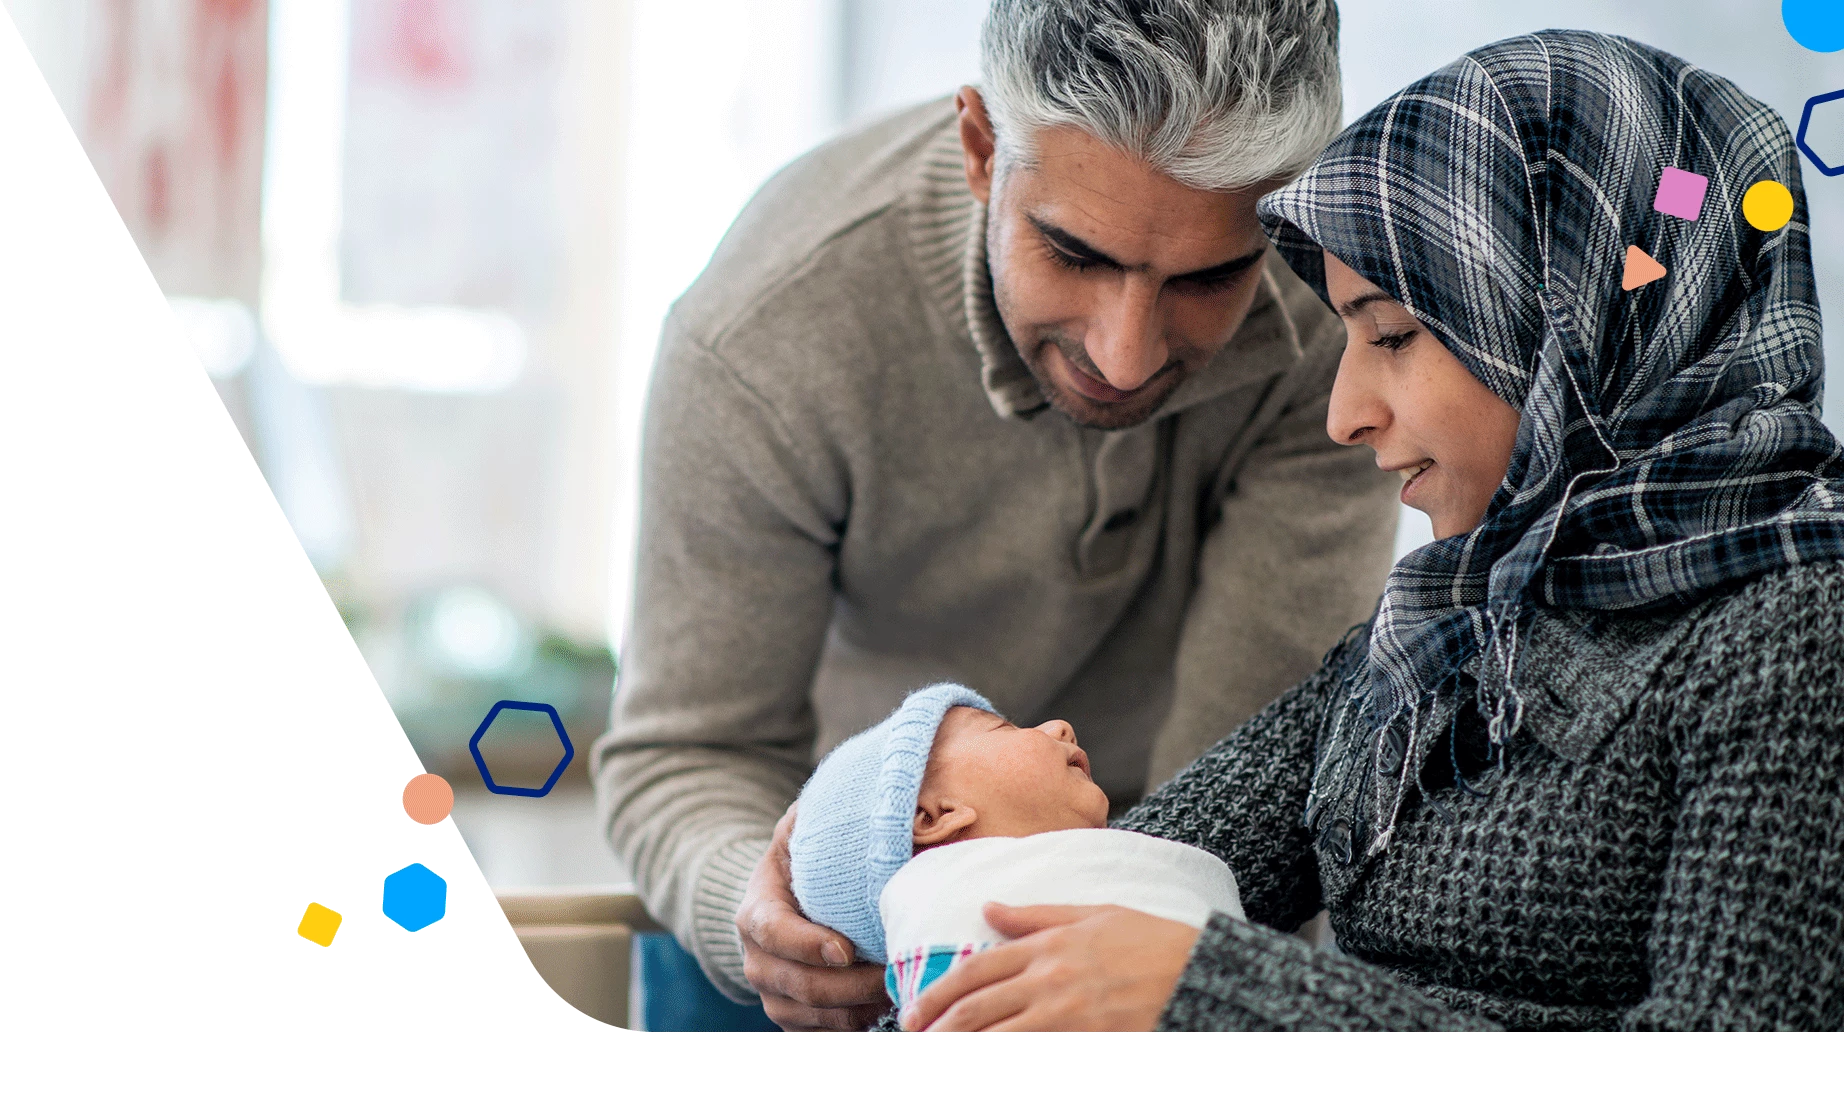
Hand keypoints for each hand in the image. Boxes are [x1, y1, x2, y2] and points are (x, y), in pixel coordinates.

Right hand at [736, 803, 888, 1029]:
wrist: (782, 900)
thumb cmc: (804, 857)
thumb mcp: (805, 829)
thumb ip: (825, 815)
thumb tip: (876, 792)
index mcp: (756, 910)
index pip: (773, 932)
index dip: (806, 944)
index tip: (845, 950)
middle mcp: (756, 958)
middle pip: (799, 984)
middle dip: (850, 986)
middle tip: (895, 972)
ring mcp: (772, 991)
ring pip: (813, 1015)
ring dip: (857, 1009)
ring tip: (899, 989)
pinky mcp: (792, 1014)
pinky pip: (821, 1031)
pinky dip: (854, 1023)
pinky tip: (886, 1005)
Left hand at [901, 903, 1198, 1030]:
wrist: (1201, 972)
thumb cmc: (1150, 940)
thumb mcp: (1092, 914)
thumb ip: (1035, 916)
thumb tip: (988, 908)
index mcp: (1048, 945)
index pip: (977, 969)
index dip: (940, 992)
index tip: (916, 1010)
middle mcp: (1050, 980)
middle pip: (977, 1007)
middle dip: (939, 1025)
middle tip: (915, 1035)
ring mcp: (1067, 1014)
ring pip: (998, 1034)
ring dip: (964, 1043)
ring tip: (939, 1049)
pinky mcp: (1086, 1037)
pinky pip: (1033, 1049)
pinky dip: (1007, 1051)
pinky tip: (990, 1055)